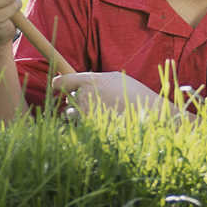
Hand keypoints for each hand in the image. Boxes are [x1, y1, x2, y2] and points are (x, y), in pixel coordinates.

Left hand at [52, 70, 168, 116]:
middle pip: (67, 100)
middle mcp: (84, 96)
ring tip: (101, 113)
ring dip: (80, 114)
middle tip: (92, 102)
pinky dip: (89, 125)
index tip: (57, 86)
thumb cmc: (135, 94)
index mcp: (90, 80)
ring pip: (72, 114)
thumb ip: (94, 79)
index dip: (57, 84)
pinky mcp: (91, 128)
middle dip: (75, 101)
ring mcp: (87, 114)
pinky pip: (82, 126)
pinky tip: (105, 123)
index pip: (62, 82)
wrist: (148, 115)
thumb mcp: (115, 78)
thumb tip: (79, 82)